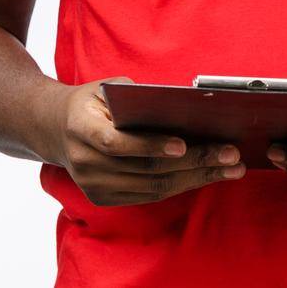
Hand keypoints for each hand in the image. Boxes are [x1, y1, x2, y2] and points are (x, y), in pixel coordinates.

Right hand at [52, 76, 247, 205]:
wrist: (56, 129)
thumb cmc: (92, 102)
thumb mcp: (107, 88)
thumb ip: (136, 97)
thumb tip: (183, 106)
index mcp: (82, 129)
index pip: (118, 143)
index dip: (151, 145)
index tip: (183, 144)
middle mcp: (85, 163)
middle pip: (146, 169)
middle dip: (194, 162)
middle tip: (229, 154)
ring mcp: (94, 186)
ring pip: (153, 187)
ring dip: (197, 178)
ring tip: (230, 167)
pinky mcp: (104, 198)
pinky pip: (150, 195)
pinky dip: (182, 185)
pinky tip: (208, 175)